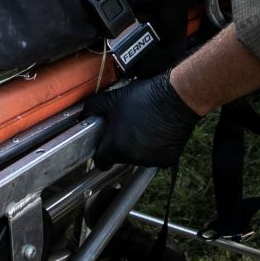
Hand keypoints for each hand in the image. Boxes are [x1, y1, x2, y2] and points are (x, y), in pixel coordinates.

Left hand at [82, 73, 202, 167]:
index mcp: (116, 147)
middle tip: (127, 128)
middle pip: (120, 158)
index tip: (104, 148)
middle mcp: (133, 158)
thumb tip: (84, 114)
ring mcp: (151, 160)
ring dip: (138, 147)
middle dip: (121, 146)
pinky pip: (156, 157)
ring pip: (138, 158)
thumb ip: (93, 108)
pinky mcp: (167, 160)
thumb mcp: (113, 99)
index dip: (101, 154)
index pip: (101, 162)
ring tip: (143, 127)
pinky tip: (157, 133)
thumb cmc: (145, 98)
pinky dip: (155, 149)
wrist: (176, 98)